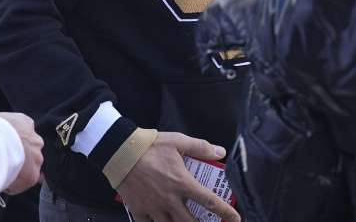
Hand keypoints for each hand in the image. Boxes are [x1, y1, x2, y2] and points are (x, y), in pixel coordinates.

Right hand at [0, 112, 42, 194]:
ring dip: (16, 170)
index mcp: (24, 123)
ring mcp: (37, 158)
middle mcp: (35, 139)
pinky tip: (1, 182)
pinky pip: (23, 183)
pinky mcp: (32, 176)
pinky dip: (13, 185)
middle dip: (16, 155)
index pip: (21, 132)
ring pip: (28, 166)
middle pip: (27, 149)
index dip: (10, 141)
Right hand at [116, 132, 239, 221]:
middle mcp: (170, 200)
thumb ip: (200, 147)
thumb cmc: (150, 146)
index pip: (210, 201)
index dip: (226, 212)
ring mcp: (154, 209)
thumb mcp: (178, 141)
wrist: (119, 153)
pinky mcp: (139, 211)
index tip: (236, 219)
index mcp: (182, 183)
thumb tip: (220, 152)